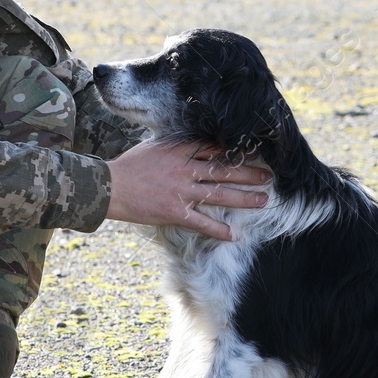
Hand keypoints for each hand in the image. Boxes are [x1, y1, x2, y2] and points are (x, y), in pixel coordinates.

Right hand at [106, 140, 271, 240]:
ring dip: (243, 198)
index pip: (213, 148)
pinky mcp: (173, 212)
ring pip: (218, 194)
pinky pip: (201, 222)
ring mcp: (180, 191)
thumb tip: (193, 143)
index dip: (235, 151)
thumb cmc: (128, 166)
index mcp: (178, 150)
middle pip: (223, 170)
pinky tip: (234, 234)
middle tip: (269, 177)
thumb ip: (174, 146)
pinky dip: (218, 229)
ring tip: (263, 201)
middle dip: (248, 174)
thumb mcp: (153, 146)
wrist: (108, 187)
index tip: (253, 153)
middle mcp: (184, 169)